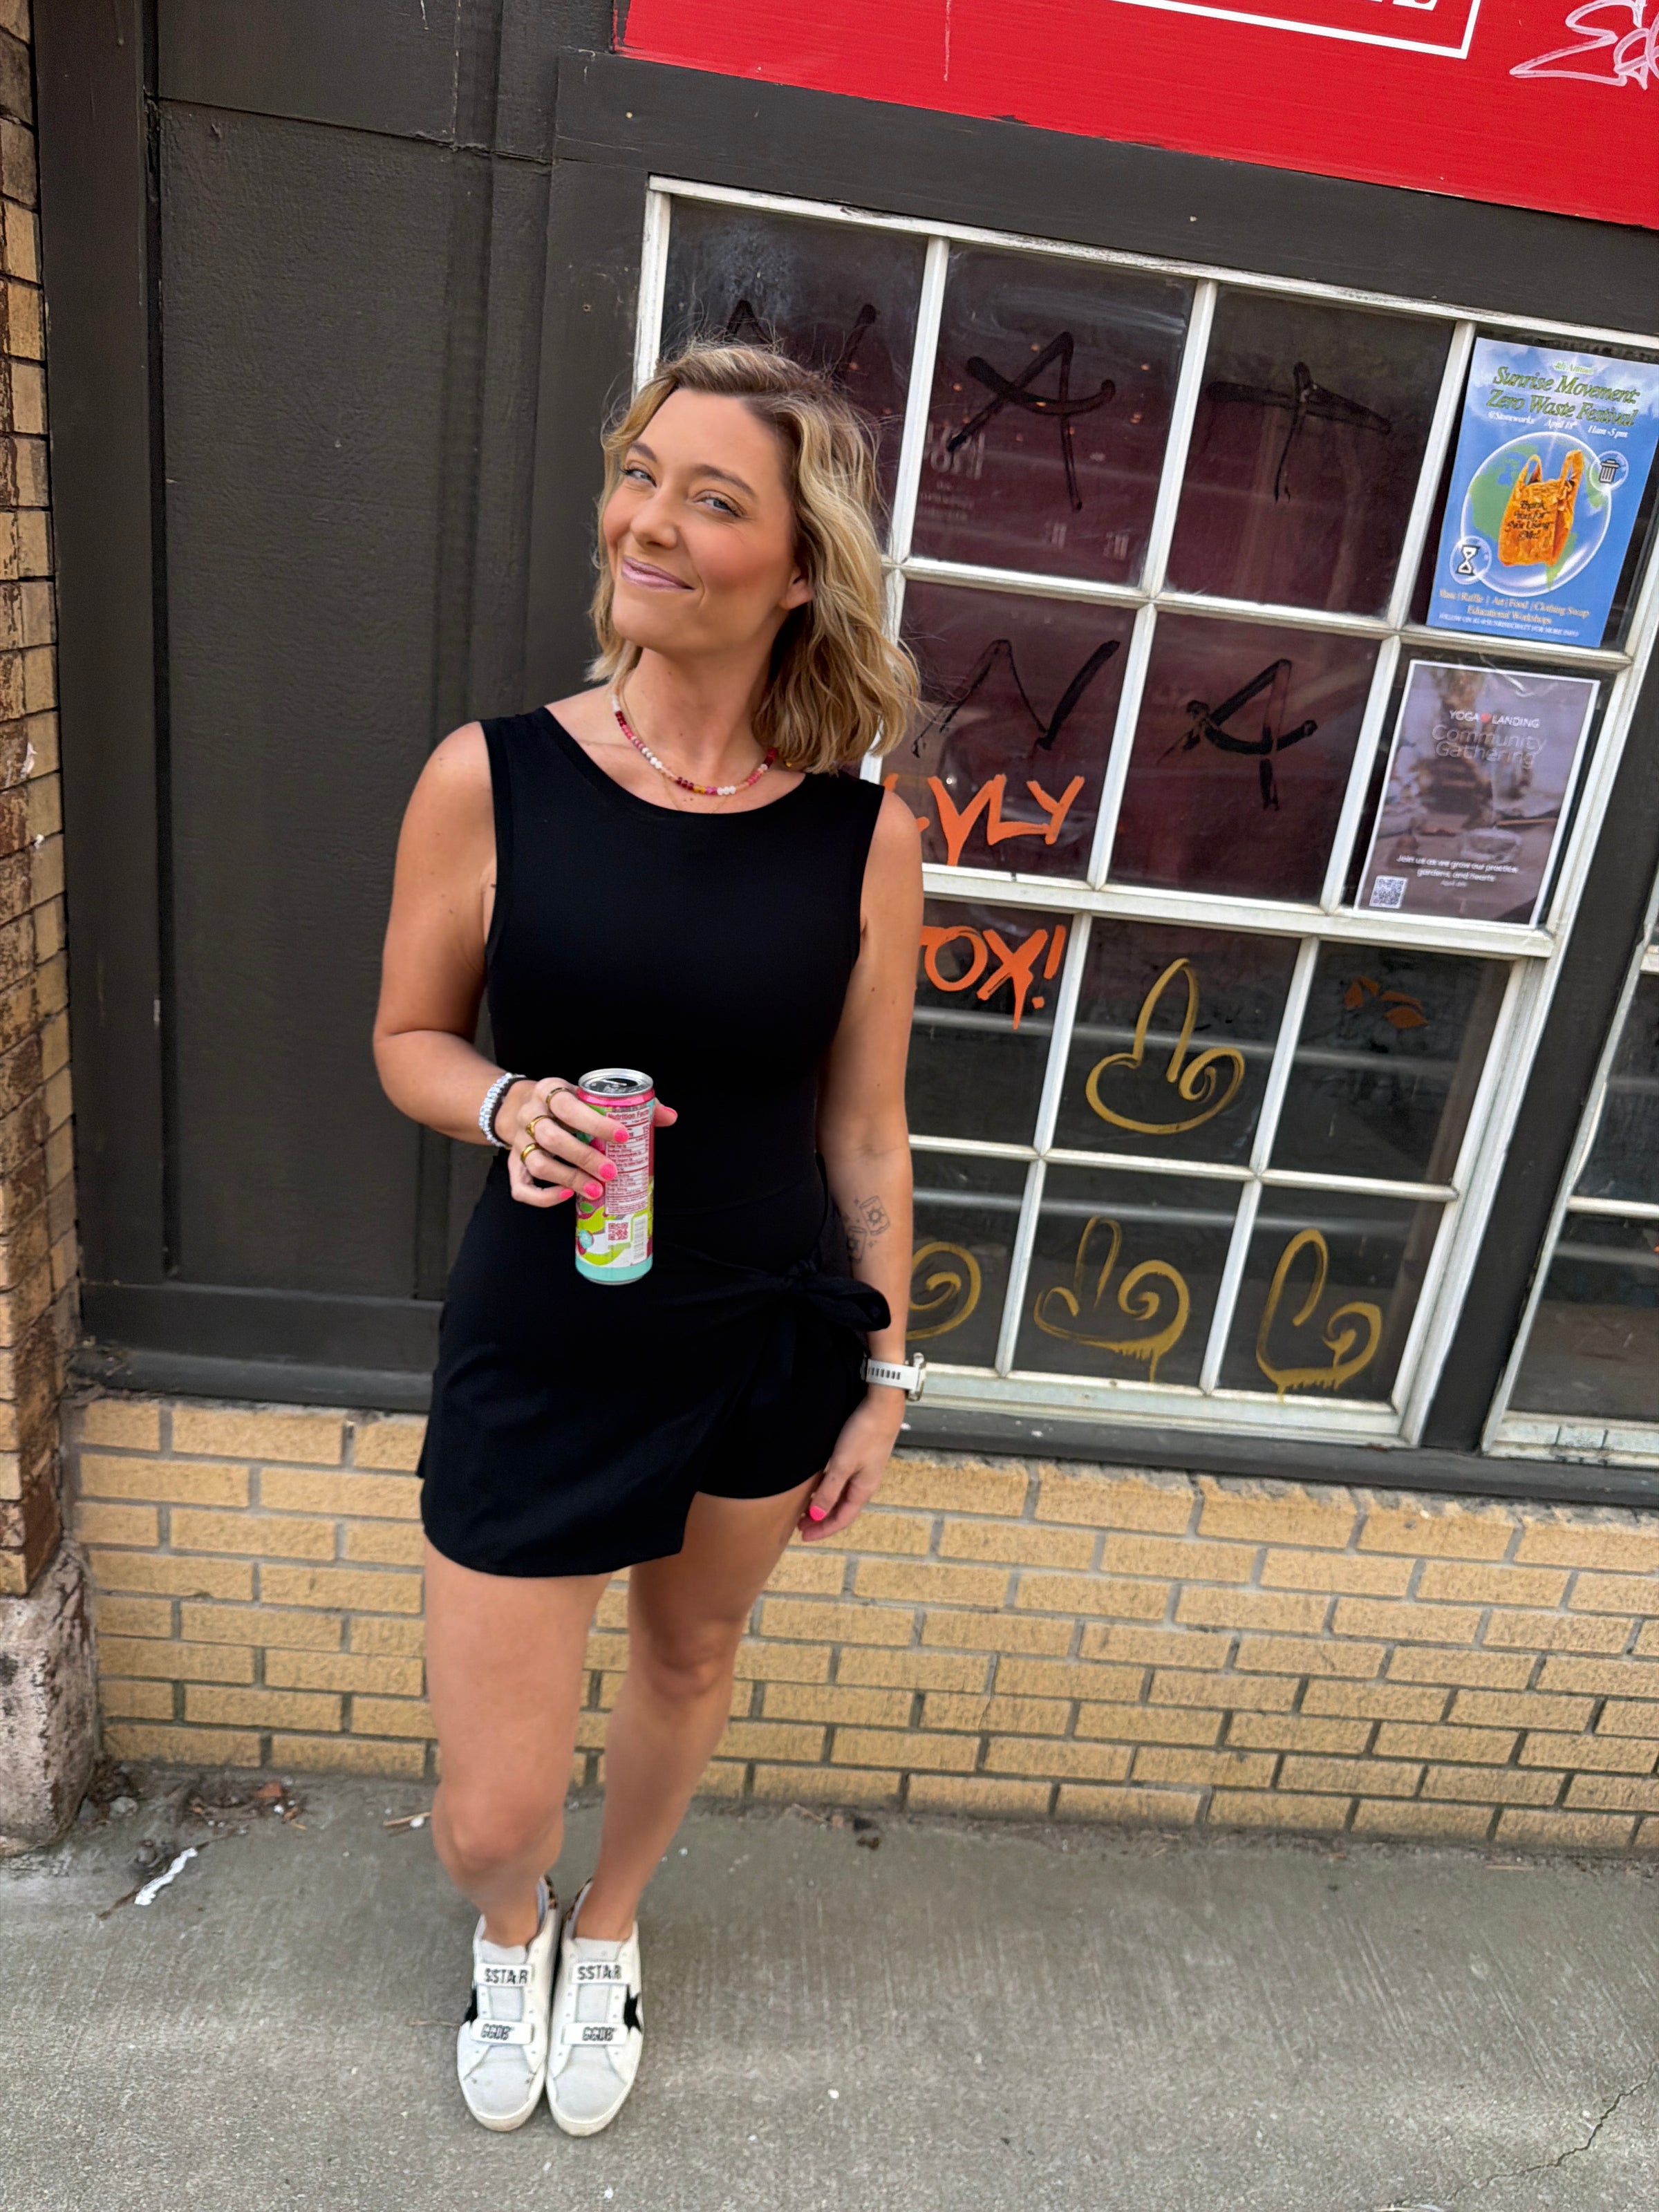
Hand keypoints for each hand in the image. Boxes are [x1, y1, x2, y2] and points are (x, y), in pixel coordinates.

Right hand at [497, 1077, 676, 1209]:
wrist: (518, 1104)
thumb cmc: (566, 1102)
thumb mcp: (588, 1094)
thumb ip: (628, 1104)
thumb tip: (669, 1117)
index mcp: (550, 1091)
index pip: (568, 1106)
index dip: (595, 1123)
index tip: (622, 1136)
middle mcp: (529, 1115)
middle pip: (551, 1138)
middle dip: (584, 1158)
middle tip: (611, 1172)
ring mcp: (518, 1142)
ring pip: (538, 1164)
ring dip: (569, 1179)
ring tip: (596, 1190)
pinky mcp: (513, 1164)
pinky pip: (521, 1186)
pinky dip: (542, 1196)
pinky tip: (566, 1196)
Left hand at [797, 1388, 905, 1540]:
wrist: (883, 1404)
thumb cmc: (864, 1433)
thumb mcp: (843, 1463)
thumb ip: (830, 1490)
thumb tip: (816, 1516)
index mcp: (863, 1490)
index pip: (842, 1519)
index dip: (823, 1529)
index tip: (803, 1536)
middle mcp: (865, 1484)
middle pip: (842, 1510)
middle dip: (822, 1520)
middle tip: (799, 1525)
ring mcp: (864, 1471)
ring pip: (842, 1496)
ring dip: (824, 1505)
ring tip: (805, 1509)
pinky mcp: (861, 1458)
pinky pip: (843, 1483)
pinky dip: (829, 1489)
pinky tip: (818, 1485)